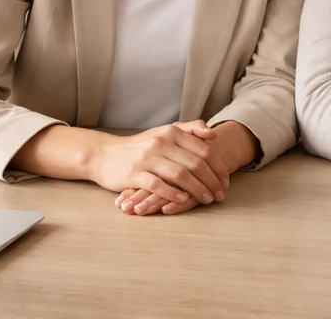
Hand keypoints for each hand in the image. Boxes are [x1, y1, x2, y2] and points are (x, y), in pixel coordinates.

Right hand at [115, 120, 258, 214]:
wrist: (105, 155)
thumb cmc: (139, 146)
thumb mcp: (164, 132)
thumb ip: (189, 129)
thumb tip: (213, 133)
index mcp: (172, 132)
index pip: (203, 150)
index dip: (217, 167)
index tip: (225, 181)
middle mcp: (161, 142)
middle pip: (195, 163)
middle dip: (212, 181)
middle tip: (220, 194)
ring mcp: (147, 158)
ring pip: (180, 174)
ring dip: (197, 189)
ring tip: (207, 199)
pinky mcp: (134, 173)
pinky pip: (158, 185)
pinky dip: (173, 193)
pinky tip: (183, 199)